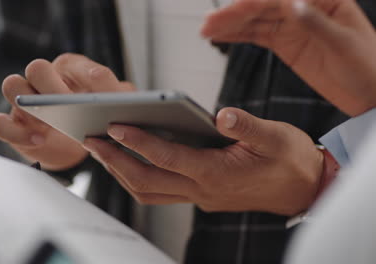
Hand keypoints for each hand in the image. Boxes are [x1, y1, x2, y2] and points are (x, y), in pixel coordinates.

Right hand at [0, 54, 134, 169]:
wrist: (76, 142)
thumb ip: (122, 98)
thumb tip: (125, 100)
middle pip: (37, 67)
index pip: (77, 65)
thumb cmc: (97, 117)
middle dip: (52, 86)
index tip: (99, 93)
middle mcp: (46, 78)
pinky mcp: (13, 123)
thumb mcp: (116, 107)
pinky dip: (16, 131)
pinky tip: (38, 140)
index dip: (88, 77)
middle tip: (69, 106)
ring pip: (12, 85)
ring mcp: (26, 99)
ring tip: (48, 124)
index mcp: (73, 69)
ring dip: (27, 102)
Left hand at [82, 108, 323, 215]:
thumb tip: (221, 114)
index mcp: (218, 173)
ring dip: (122, 173)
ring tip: (101, 152)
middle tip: (92, 141)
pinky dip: (138, 179)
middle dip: (116, 161)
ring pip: (149, 192)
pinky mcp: (200, 196)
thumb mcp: (276, 137)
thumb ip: (247, 126)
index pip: (168, 157)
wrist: (303, 189)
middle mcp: (203, 189)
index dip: (139, 142)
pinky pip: (160, 193)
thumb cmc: (290, 161)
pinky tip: (129, 163)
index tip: (115, 127)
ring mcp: (199, 196)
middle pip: (147, 180)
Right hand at [201, 0, 375, 116]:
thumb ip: (316, 23)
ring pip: (255, 21)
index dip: (254, 2)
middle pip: (262, 6)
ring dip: (230, 25)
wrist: (370, 94)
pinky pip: (257, 36)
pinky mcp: (285, 43)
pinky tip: (221, 36)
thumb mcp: (345, 45)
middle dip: (234, 13)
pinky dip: (238, 36)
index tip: (233, 10)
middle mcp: (304, 8)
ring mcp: (292, 26)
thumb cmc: (368, 67)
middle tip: (209, 22)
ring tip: (207, 29)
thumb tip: (291, 3)